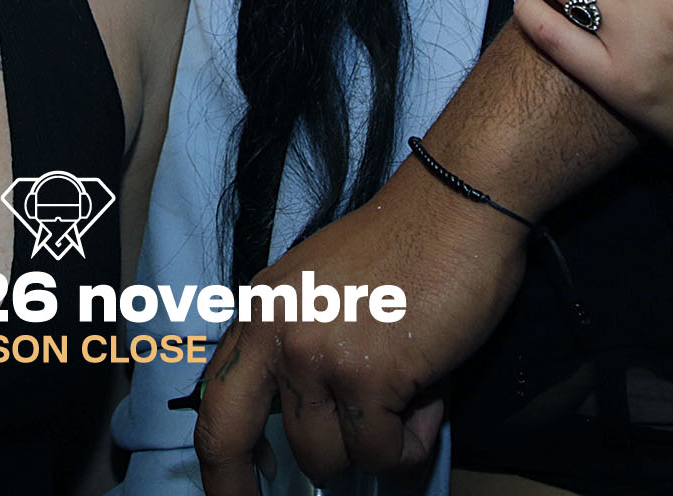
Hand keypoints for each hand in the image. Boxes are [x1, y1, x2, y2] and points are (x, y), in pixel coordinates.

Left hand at [192, 164, 525, 493]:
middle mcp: (275, 332)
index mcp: (261, 310)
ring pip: (327, 459)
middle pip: (227, 439)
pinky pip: (384, 454)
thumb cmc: (406, 248)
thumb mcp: (322, 292)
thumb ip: (303, 353)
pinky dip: (414, 442)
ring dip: (374, 448)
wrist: (457, 206)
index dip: (217, 461)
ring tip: (409, 399)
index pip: (214, 400)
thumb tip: (309, 438)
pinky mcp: (366, 375)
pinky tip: (430, 396)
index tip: (228, 492)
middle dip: (238, 493)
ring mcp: (316, 355)